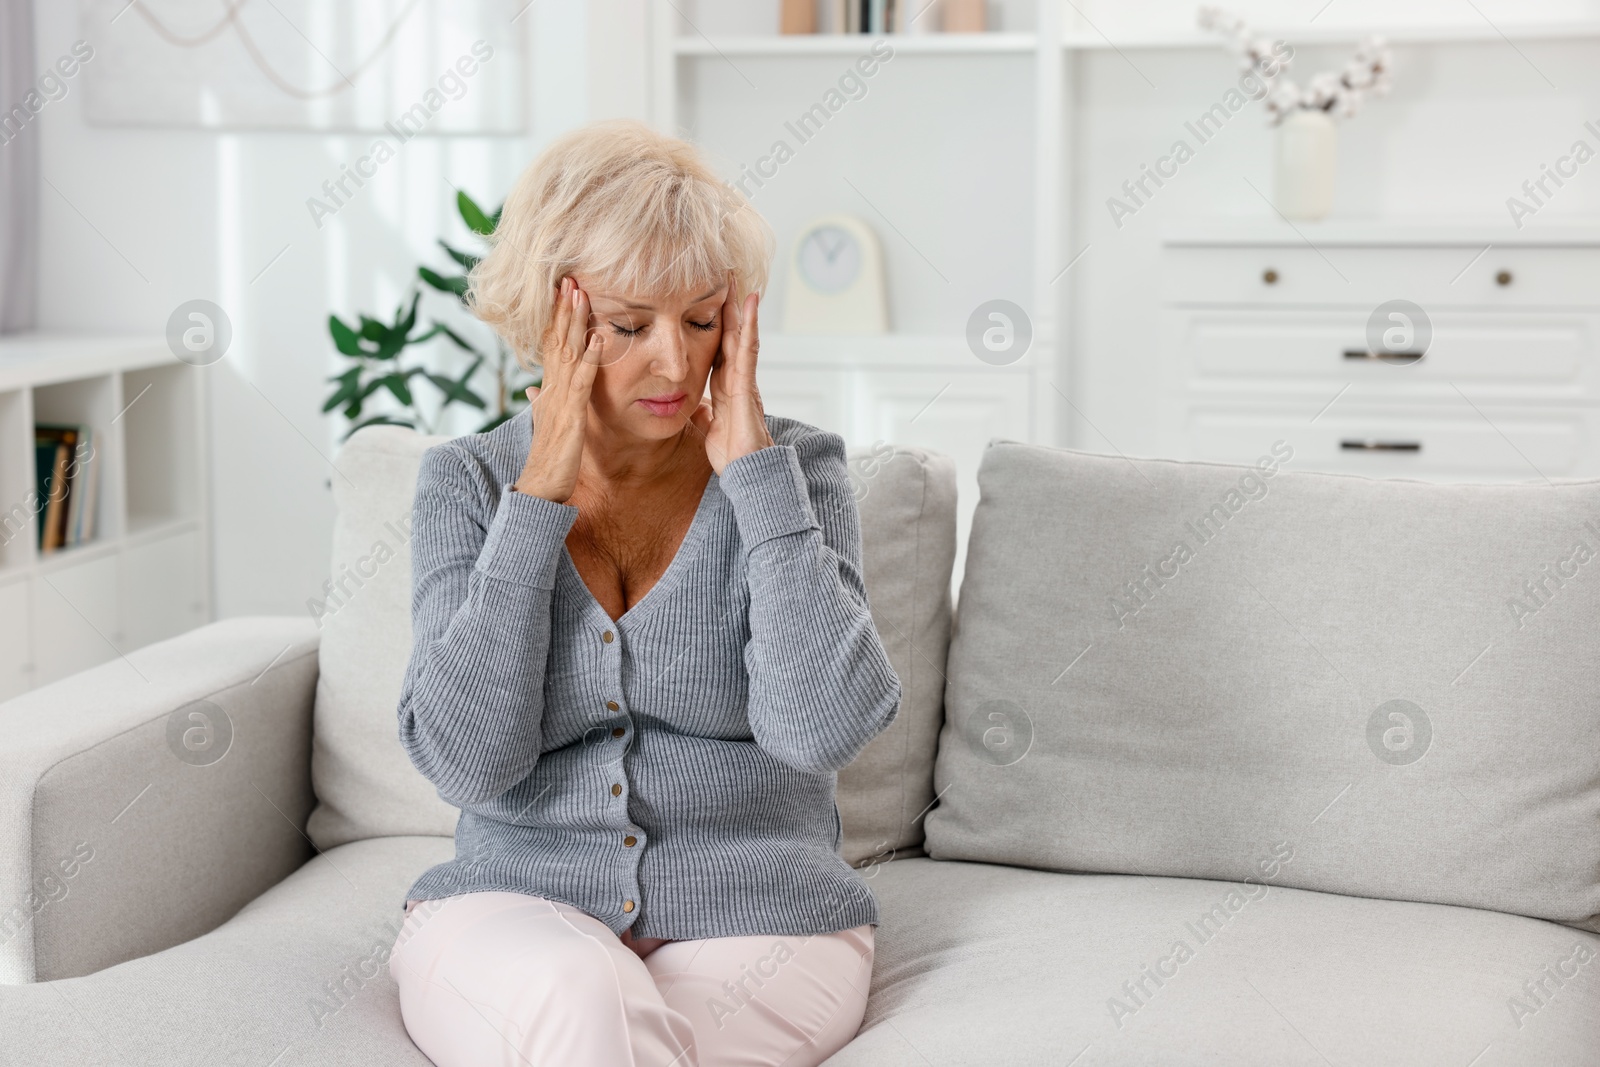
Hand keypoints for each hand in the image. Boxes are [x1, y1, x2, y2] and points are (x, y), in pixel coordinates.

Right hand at [513, 276, 602, 502]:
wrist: (540, 490)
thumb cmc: (548, 461)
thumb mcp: (546, 427)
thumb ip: (541, 406)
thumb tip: (532, 392)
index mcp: (548, 391)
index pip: (551, 346)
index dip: (556, 318)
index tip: (562, 292)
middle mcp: (550, 390)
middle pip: (556, 341)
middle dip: (563, 309)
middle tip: (569, 278)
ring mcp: (559, 402)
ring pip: (567, 354)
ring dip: (574, 324)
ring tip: (581, 294)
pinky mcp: (571, 417)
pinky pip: (582, 383)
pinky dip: (590, 360)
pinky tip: (599, 339)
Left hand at [690, 271, 773, 473]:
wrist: (747, 473)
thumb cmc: (732, 455)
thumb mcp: (709, 427)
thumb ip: (704, 413)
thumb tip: (695, 405)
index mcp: (725, 387)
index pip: (718, 348)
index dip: (714, 325)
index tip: (709, 300)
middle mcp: (737, 379)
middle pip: (732, 336)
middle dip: (729, 308)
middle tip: (725, 277)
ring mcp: (744, 382)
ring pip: (743, 337)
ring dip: (741, 309)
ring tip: (739, 281)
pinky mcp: (747, 388)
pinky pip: (748, 351)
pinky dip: (749, 327)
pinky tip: (749, 306)